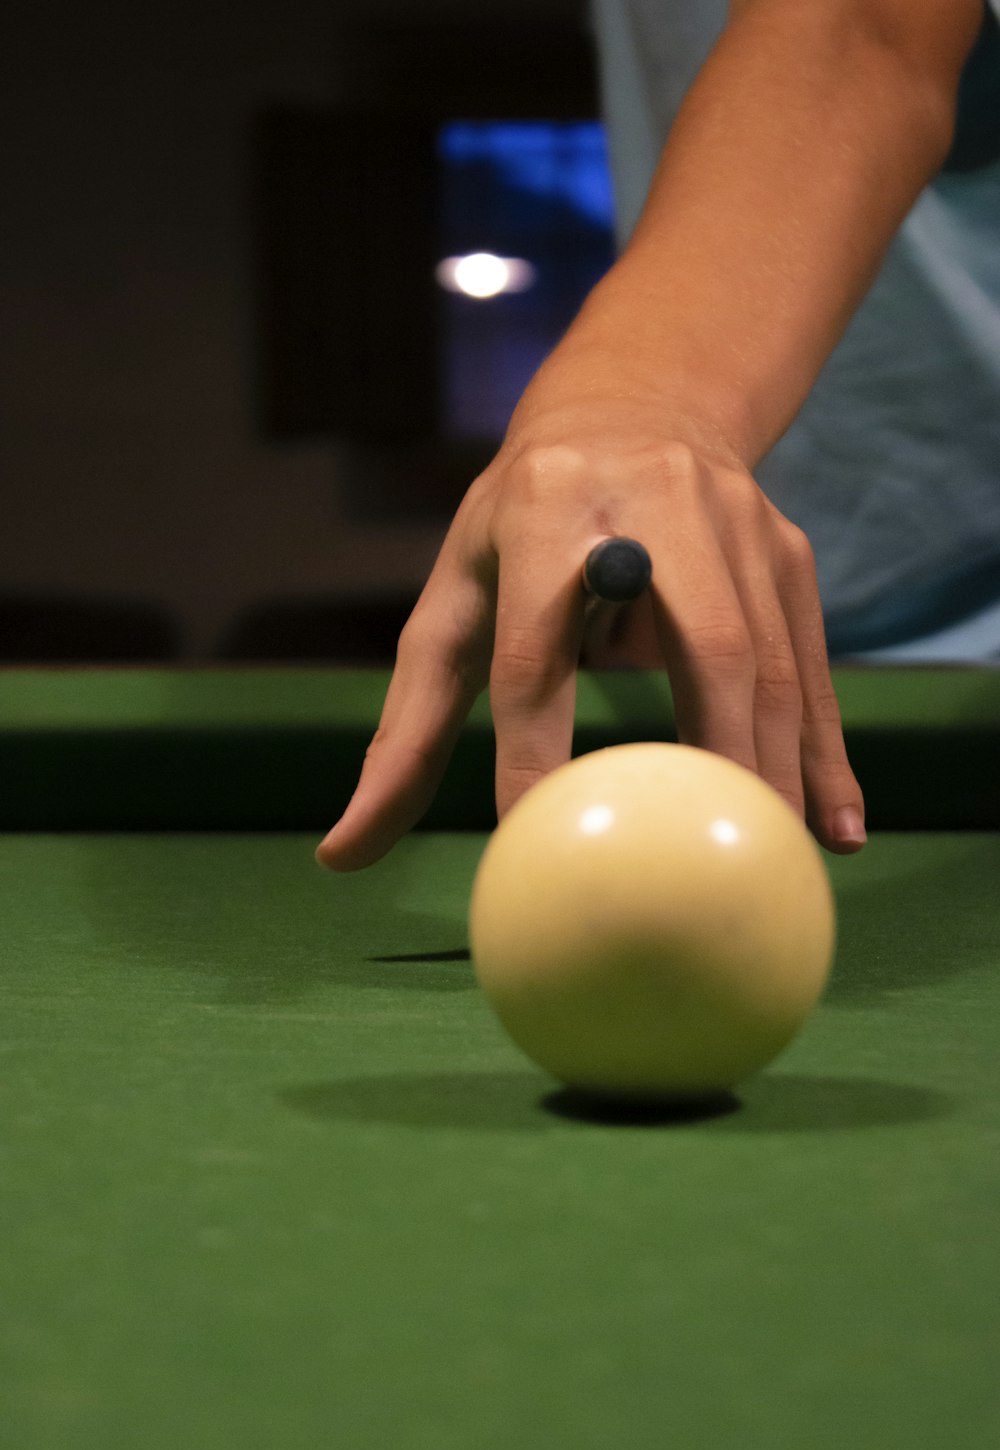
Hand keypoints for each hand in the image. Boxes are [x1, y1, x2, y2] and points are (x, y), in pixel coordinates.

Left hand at [316, 351, 865, 871]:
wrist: (633, 408)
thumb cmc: (519, 531)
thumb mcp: (452, 605)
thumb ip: (405, 731)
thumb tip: (340, 856)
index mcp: (540, 514)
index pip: (534, 653)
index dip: (533, 746)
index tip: (532, 837)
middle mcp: (649, 507)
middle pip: (698, 642)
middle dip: (710, 753)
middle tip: (703, 859)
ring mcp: (735, 522)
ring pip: (769, 659)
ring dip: (779, 766)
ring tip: (774, 861)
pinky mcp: (785, 549)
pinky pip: (812, 663)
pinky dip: (826, 749)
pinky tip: (838, 828)